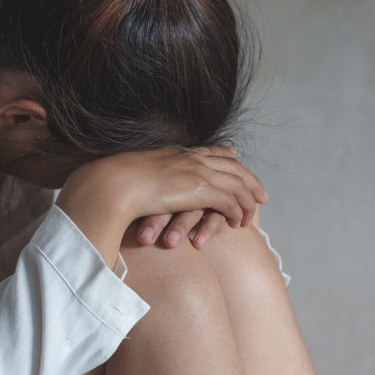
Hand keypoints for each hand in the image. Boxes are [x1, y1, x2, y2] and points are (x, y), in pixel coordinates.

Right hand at [55, 145, 267, 265]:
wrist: (113, 183)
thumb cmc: (115, 183)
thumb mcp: (134, 173)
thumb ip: (145, 175)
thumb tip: (136, 181)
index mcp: (177, 153)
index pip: (209, 151)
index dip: (226, 155)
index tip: (235, 156)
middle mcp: (191, 158)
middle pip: (233, 167)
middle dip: (250, 181)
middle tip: (262, 195)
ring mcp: (197, 171)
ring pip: (236, 185)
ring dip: (246, 203)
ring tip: (250, 218)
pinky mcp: (200, 188)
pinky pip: (229, 201)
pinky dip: (236, 212)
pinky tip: (236, 223)